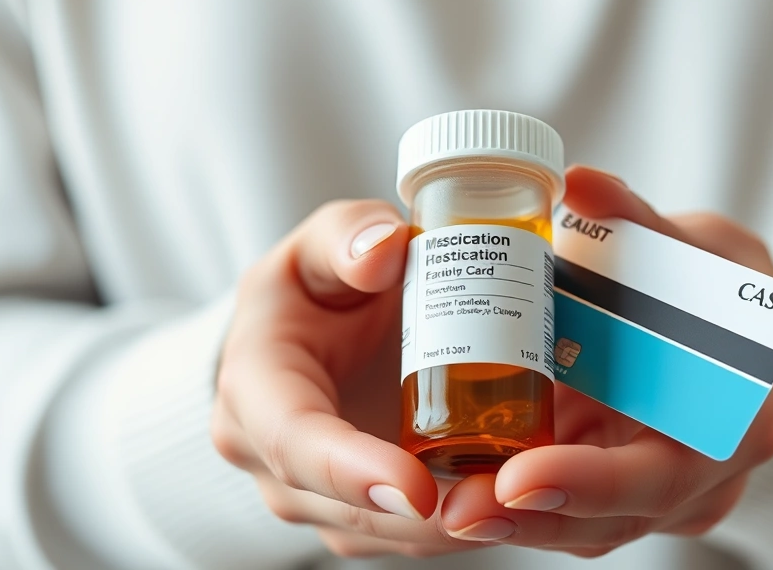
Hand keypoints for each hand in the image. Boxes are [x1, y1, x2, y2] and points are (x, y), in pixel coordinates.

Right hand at [211, 199, 482, 557]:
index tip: (416, 487)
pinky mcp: (350, 513)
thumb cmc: (311, 292)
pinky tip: (504, 504)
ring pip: (380, 534)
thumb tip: (384, 250)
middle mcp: (271, 457)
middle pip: (344, 506)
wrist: (303, 339)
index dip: (350, 470)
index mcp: (254, 385)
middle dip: (423, 517)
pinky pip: (402, 536)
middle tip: (502, 504)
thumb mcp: (320, 246)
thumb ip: (347, 237)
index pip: (292, 440)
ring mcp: (309, 495)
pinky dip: (453, 526)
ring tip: (517, 505)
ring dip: (447, 528)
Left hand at [438, 166, 772, 556]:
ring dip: (517, 524)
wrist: (730, 328)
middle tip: (461, 509)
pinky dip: (521, 508)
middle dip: (536, 518)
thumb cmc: (717, 286)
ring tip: (448, 509)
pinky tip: (464, 494)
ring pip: (587, 527)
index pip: (665, 471)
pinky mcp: (620, 489)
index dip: (594, 481)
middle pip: (617, 518)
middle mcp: (702, 475)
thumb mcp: (692, 246)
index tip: (521, 476)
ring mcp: (661, 493)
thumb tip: (578, 182)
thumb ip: (637, 218)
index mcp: (736, 421)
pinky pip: (571, 513)